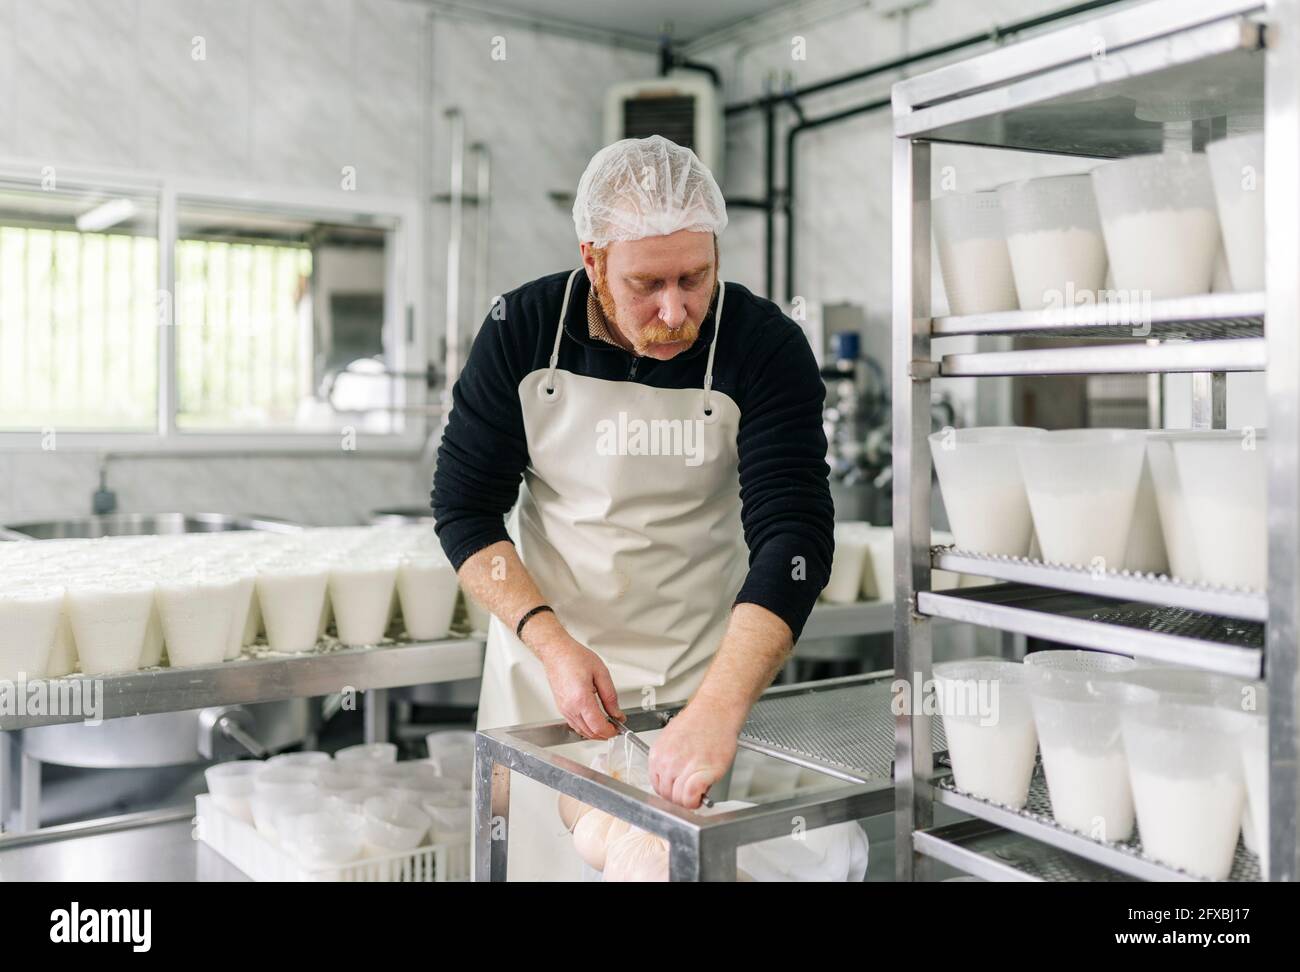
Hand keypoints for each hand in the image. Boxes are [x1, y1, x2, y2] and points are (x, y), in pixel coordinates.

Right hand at [528, 617, 622, 739]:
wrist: (556, 652)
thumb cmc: (574, 657)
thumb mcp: (601, 673)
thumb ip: (610, 696)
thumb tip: (617, 713)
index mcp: (581, 698)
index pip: (598, 726)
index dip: (611, 731)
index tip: (618, 727)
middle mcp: (570, 707)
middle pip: (590, 732)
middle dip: (605, 734)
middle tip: (616, 726)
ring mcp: (564, 709)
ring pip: (582, 731)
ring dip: (596, 732)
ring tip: (607, 723)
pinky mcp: (561, 708)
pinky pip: (575, 725)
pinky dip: (586, 727)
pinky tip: (594, 721)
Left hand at [648, 703, 739, 808]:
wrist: (717, 710)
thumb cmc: (700, 721)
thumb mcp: (672, 740)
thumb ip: (669, 762)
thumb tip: (672, 781)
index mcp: (657, 754)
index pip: (657, 786)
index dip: (670, 792)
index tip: (679, 792)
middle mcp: (667, 762)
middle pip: (667, 795)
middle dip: (680, 798)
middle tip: (691, 793)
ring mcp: (683, 767)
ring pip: (679, 800)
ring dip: (690, 801)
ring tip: (699, 792)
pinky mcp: (702, 772)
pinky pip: (691, 797)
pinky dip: (696, 800)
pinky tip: (702, 794)